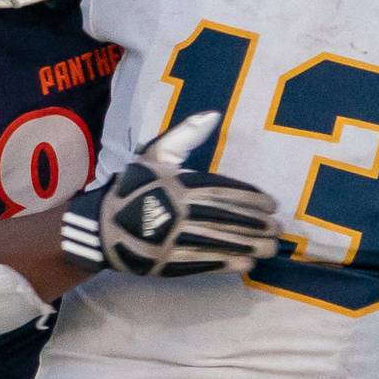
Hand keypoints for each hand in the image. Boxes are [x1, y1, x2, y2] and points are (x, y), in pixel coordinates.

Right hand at [61, 111, 281, 276]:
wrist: (101, 225)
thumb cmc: (135, 186)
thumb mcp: (155, 153)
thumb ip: (185, 134)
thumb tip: (213, 114)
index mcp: (179, 183)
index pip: (223, 190)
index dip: (250, 198)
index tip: (271, 204)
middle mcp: (179, 210)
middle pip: (226, 218)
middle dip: (255, 224)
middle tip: (277, 229)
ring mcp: (173, 238)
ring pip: (218, 241)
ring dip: (248, 245)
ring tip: (270, 247)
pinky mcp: (168, 261)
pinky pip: (203, 261)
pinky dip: (226, 263)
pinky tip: (247, 263)